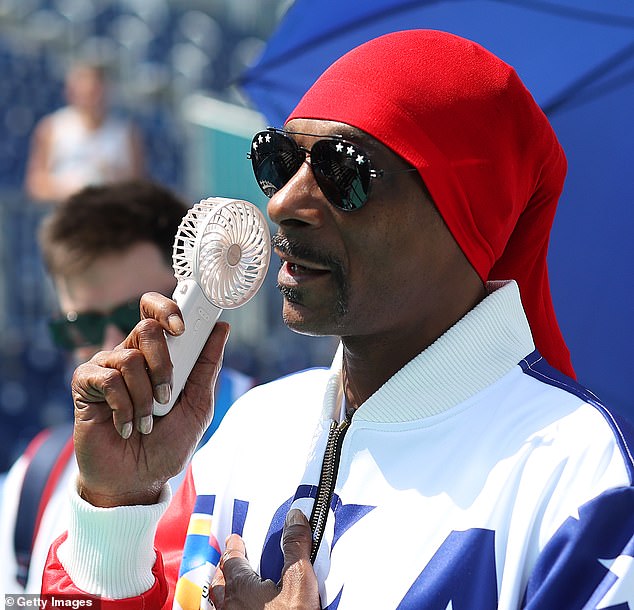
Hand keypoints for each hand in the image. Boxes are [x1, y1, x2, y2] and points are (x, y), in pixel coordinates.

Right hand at [71, 292, 229, 506]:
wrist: (136, 481)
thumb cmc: (167, 444)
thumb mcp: (198, 406)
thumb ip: (207, 368)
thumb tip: (222, 328)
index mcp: (158, 355)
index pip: (157, 312)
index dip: (168, 308)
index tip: (182, 327)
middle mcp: (131, 355)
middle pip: (147, 327)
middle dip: (163, 363)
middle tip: (166, 395)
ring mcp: (106, 368)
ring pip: (130, 358)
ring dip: (145, 397)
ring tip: (146, 421)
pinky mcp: (85, 385)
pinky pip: (108, 379)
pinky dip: (125, 408)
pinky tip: (126, 427)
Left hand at [211, 509, 319, 609]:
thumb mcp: (299, 580)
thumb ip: (295, 546)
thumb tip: (294, 518)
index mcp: (241, 586)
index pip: (232, 558)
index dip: (234, 546)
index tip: (234, 539)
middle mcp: (230, 607)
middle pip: (220, 582)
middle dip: (225, 568)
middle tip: (229, 560)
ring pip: (220, 604)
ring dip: (225, 592)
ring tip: (232, 587)